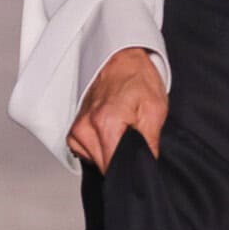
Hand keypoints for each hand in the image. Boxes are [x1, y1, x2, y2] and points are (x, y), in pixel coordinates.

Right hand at [67, 47, 168, 171]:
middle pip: (105, 168)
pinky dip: (102, 147)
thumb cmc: (137, 78)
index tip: (138, 162)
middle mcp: (86, 128)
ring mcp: (77, 130)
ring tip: (122, 131)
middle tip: (133, 139)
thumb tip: (145, 167)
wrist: (120, 59)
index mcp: (106, 123)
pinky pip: (88, 154)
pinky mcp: (74, 132)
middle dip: (122, 160)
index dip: (130, 171)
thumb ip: (149, 144)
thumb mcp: (155, 110)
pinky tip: (111, 132)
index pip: (114, 169)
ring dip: (112, 153)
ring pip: (97, 163)